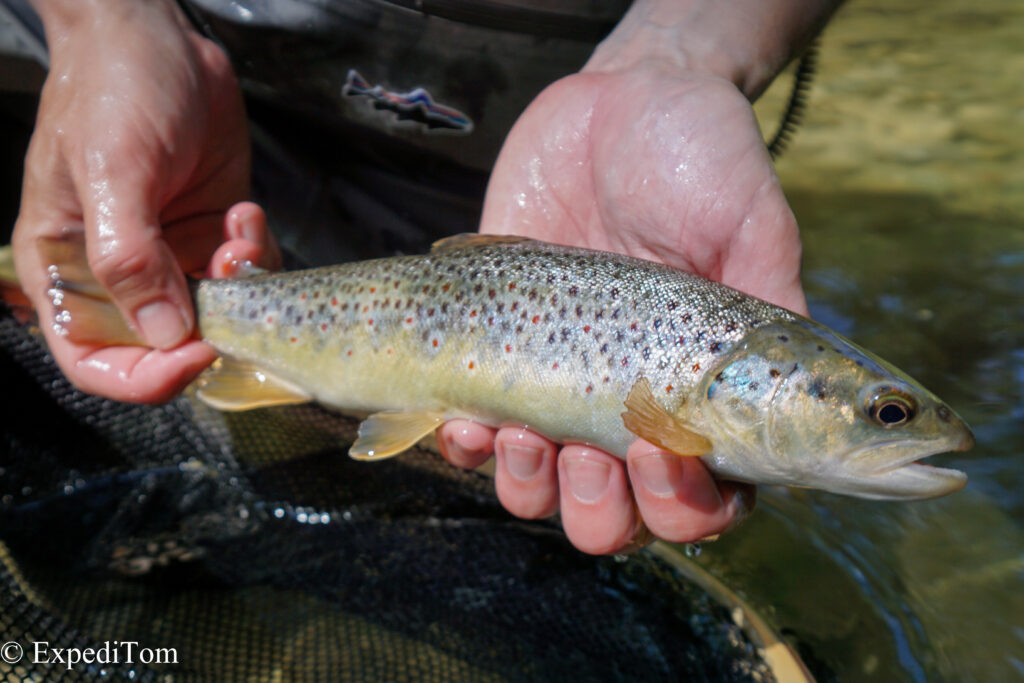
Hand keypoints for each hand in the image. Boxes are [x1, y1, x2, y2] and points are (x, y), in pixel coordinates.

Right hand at [12, 0, 275, 401]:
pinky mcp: (215, 232)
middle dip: (209, 327)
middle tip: (232, 283)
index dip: (144, 376)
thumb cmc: (113, 93)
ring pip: (218, 312)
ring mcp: (173, 255)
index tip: (194, 355)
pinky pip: (248, 273)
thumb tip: (161, 333)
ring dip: (241, 285)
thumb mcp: (111, 171)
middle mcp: (122, 275)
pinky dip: (257, 254)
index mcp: (69, 272)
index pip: (95, 360)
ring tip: (239, 231)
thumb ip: (129, 257)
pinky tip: (245, 211)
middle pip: (165, 347)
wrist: (157, 39)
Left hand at [440, 65, 806, 553]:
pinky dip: (467, 449)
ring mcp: (559, 386)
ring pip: (542, 493)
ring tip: (524, 437)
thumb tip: (799, 395)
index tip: (660, 449)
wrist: (618, 100)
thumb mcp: (750, 223)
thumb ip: (768, 305)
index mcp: (703, 393)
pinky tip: (468, 425)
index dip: (684, 505)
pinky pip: (475, 437)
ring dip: (531, 488)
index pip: (705, 495)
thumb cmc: (699, 157)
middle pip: (617, 516)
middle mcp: (631, 405)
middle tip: (590, 456)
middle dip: (601, 510)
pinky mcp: (495, 355)